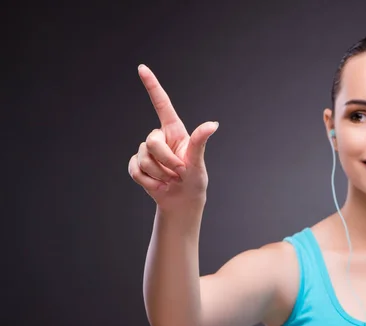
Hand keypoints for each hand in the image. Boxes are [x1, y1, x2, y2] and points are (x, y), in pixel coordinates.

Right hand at [128, 64, 218, 210]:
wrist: (182, 201)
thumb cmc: (194, 180)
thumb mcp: (198, 162)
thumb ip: (200, 142)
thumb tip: (213, 124)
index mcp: (175, 131)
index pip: (162, 104)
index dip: (152, 86)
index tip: (142, 68)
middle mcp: (160, 138)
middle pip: (151, 141)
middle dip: (166, 161)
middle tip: (178, 172)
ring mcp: (147, 151)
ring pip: (143, 157)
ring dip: (158, 174)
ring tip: (170, 179)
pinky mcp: (137, 165)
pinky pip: (135, 170)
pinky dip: (148, 182)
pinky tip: (158, 185)